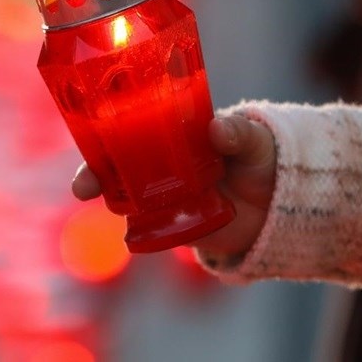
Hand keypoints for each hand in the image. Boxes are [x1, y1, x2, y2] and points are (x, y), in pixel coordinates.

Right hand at [71, 115, 276, 257]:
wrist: (279, 203)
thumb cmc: (260, 158)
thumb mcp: (252, 140)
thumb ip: (237, 133)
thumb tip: (217, 130)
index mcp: (172, 132)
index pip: (129, 127)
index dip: (103, 131)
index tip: (89, 134)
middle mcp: (160, 163)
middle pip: (115, 165)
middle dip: (93, 174)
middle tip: (82, 186)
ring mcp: (165, 195)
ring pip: (125, 197)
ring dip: (109, 201)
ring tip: (104, 207)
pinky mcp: (176, 225)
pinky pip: (149, 229)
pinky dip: (136, 232)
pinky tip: (130, 233)